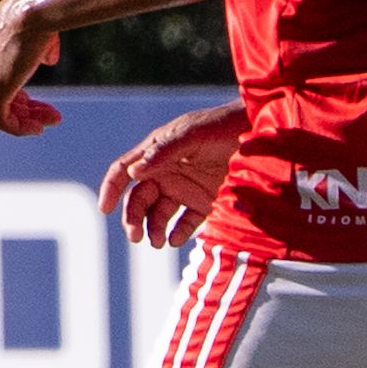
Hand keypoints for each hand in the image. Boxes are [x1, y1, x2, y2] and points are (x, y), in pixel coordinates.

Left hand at [0, 0, 63, 134]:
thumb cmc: (44, 9)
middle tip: (50, 114)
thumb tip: (48, 59)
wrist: (38, 9)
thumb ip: (41, 44)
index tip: (38, 99)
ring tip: (49, 122)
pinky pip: (0, 119)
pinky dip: (19, 128)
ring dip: (26, 119)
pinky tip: (37, 128)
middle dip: (25, 106)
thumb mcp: (40, 24)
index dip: (18, 88)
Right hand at [95, 101, 244, 247]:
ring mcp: (184, 189)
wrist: (261, 135)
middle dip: (133, 218)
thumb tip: (133, 174)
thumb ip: (163, 152)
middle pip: (138, 200)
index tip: (105, 208)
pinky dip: (176, 234)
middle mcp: (166, 172)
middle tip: (136, 236)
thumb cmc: (222, 126)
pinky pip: (184, 223)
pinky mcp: (203, 203)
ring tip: (157, 241)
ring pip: (157, 215)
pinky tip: (174, 240)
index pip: (124, 171)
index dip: (111, 189)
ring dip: (152, 229)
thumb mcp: (192, 134)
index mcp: (156, 152)